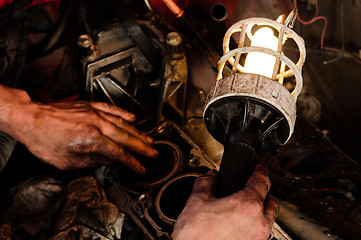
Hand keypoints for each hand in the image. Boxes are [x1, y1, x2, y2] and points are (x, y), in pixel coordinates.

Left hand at [0, 85, 156, 173]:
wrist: (32, 119)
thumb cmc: (45, 140)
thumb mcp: (68, 162)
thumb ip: (93, 161)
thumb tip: (109, 161)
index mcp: (93, 140)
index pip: (119, 154)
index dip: (133, 162)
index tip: (141, 168)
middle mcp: (98, 125)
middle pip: (127, 138)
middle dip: (142, 147)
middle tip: (154, 153)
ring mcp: (95, 114)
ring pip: (123, 124)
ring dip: (138, 133)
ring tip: (148, 139)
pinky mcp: (90, 107)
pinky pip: (112, 109)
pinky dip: (124, 114)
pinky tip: (132, 118)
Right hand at [173, 165, 277, 239]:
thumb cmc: (196, 236)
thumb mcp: (196, 202)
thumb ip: (206, 183)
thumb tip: (211, 176)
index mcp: (247, 205)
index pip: (261, 181)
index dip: (260, 171)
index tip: (258, 168)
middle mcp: (258, 223)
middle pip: (270, 203)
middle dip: (263, 195)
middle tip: (250, 190)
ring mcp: (258, 239)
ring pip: (267, 221)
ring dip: (260, 213)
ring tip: (242, 210)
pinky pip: (259, 234)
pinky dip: (252, 227)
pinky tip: (237, 227)